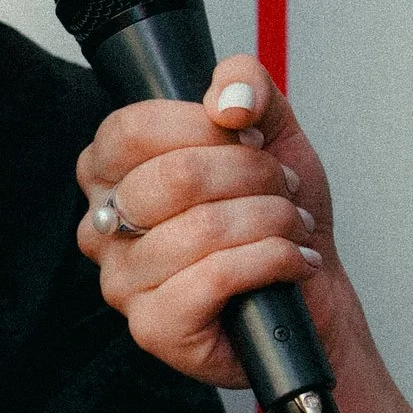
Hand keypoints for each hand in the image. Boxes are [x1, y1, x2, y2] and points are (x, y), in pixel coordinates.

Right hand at [72, 56, 370, 390]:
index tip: (248, 138)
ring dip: (271, 220)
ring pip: (203, 228)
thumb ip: (247, 84)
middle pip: (175, 176)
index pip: (132, 128)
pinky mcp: (154, 328)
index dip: (204, 126)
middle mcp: (102, 227)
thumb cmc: (273, 218)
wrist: (310, 294)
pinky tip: (291, 261)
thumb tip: (229, 99)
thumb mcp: (269, 131)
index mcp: (109, 174)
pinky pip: (215, 278)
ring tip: (292, 226)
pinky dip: (272, 260)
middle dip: (254, 174)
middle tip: (284, 186)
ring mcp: (122, 282)